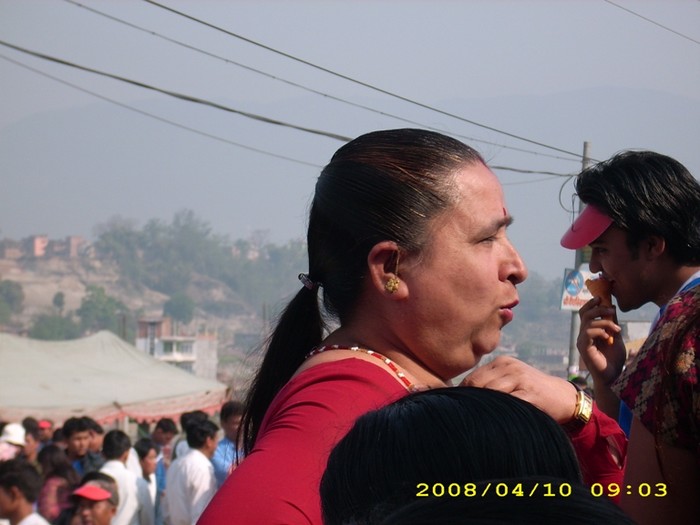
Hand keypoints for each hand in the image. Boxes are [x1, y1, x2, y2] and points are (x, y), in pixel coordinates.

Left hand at [462, 356, 577, 424]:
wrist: (563, 398)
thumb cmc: (530, 392)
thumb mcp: (510, 381)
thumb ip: (489, 384)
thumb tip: (461, 400)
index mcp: (501, 362)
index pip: (471, 378)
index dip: (462, 395)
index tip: (456, 409)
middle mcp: (509, 366)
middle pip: (476, 385)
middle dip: (469, 402)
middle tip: (464, 418)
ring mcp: (520, 378)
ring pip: (489, 393)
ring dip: (481, 408)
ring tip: (478, 421)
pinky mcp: (529, 393)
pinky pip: (506, 403)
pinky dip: (498, 413)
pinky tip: (496, 421)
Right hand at [577, 297, 624, 385]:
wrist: (614, 377)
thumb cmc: (614, 360)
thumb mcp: (616, 337)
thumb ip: (613, 324)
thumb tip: (612, 307)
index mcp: (589, 332)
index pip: (585, 313)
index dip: (591, 304)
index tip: (602, 298)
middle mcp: (583, 335)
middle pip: (584, 314)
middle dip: (597, 308)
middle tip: (611, 309)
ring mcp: (582, 341)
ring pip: (588, 322)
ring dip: (604, 322)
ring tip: (617, 329)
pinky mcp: (584, 348)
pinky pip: (588, 333)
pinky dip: (600, 331)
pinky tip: (609, 337)